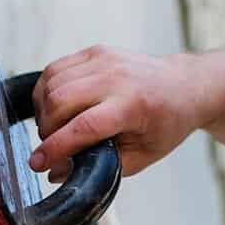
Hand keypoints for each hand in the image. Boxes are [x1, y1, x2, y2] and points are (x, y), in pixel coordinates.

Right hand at [29, 45, 224, 179]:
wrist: (185, 86)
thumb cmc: (167, 123)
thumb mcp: (143, 155)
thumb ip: (102, 167)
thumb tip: (57, 172)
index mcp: (134, 106)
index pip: (83, 126)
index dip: (55, 147)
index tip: (38, 163)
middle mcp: (117, 77)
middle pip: (60, 101)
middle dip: (47, 131)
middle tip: (54, 147)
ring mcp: (105, 59)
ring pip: (53, 83)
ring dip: (44, 111)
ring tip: (55, 128)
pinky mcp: (96, 51)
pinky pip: (56, 68)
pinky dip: (46, 90)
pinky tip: (54, 107)